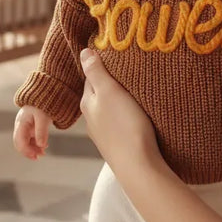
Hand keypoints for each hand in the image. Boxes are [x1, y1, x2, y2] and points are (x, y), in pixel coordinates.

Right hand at [13, 105, 51, 158]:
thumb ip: (41, 131)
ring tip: (43, 152)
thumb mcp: (43, 117)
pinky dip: (35, 145)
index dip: (26, 150)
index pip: (19, 140)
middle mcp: (20, 126)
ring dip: (32, 149)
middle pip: (19, 143)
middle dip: (28, 151)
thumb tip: (41, 145)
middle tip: (39, 156)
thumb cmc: (42, 105)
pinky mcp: (29, 128)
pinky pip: (29, 140)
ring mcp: (24, 127)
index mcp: (21, 122)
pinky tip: (43, 146)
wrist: (44, 96)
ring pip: (24, 142)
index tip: (36, 156)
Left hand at [79, 48, 160, 174]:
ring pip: (110, 110)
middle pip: (100, 94)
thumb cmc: (124, 126)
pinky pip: (119, 125)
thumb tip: (83, 52)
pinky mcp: (118, 146)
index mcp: (87, 103)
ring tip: (135, 94)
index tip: (116, 57)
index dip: (102, 66)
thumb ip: (96, 72)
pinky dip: (125, 117)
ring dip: (119, 102)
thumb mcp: (109, 92)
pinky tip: (136, 118)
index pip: (91, 77)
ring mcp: (104, 135)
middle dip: (111, 85)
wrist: (139, 168)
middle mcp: (91, 119)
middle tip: (129, 74)